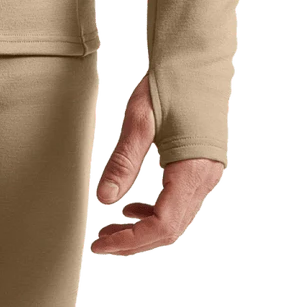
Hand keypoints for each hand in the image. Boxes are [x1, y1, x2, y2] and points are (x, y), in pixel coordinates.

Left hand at [88, 71, 224, 257]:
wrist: (196, 62)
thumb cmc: (170, 85)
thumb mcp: (140, 121)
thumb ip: (123, 162)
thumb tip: (102, 198)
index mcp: (191, 172)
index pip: (161, 225)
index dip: (130, 240)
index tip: (100, 244)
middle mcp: (204, 180)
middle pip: (170, 229)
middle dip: (134, 240)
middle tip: (100, 241)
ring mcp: (206, 176)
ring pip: (175, 219)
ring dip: (143, 228)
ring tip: (111, 226)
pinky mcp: (200, 168)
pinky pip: (179, 203)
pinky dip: (154, 211)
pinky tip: (132, 207)